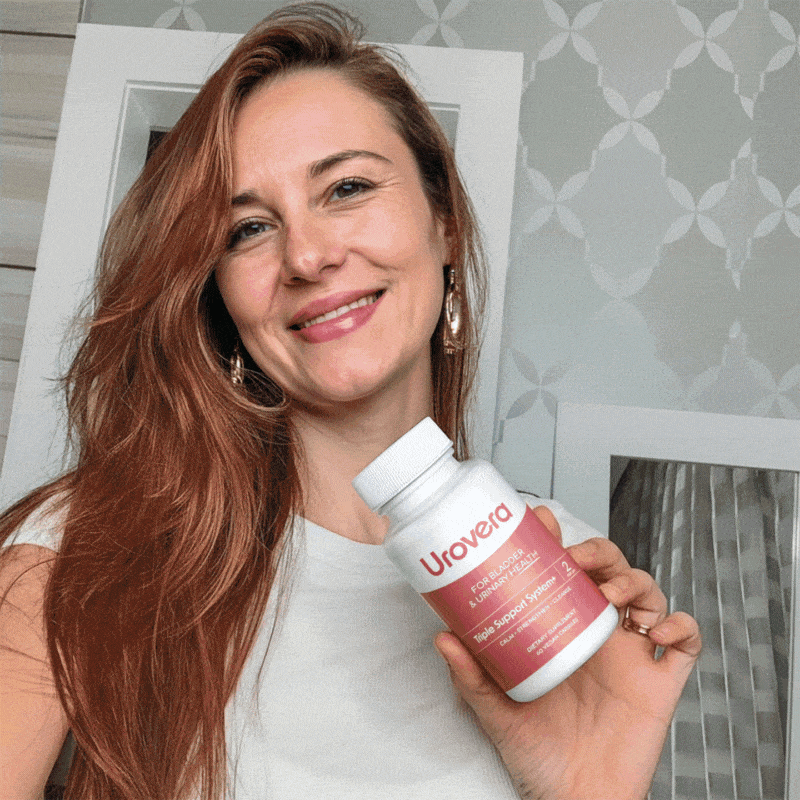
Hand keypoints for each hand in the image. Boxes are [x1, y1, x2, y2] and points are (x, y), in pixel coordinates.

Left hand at [434, 506, 700, 799]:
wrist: (575, 798)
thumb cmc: (537, 755)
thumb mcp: (497, 710)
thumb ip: (471, 676)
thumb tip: (443, 637)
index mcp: (563, 632)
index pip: (565, 572)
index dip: (560, 542)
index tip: (542, 523)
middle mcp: (599, 637)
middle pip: (610, 571)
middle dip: (600, 553)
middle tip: (579, 558)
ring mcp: (632, 657)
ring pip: (648, 595)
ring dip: (636, 583)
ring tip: (612, 594)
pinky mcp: (660, 684)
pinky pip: (687, 644)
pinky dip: (681, 625)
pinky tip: (658, 630)